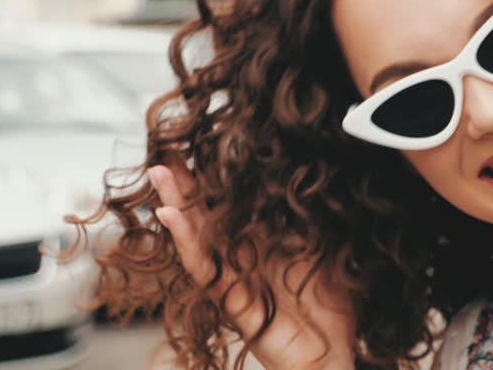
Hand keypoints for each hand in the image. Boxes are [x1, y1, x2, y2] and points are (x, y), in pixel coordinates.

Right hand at [148, 163, 356, 369]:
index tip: (204, 144)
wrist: (332, 356)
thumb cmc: (333, 309)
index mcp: (265, 245)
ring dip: (178, 203)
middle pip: (207, 215)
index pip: (233, 205)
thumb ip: (317, 220)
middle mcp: (243, 258)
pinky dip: (186, 240)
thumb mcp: (330, 250)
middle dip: (188, 183)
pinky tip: (171, 215)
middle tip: (169, 149)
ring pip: (197, 236)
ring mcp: (233, 278)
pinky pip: (204, 267)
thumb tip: (320, 177)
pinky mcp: (229, 300)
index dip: (217, 178)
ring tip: (160, 173)